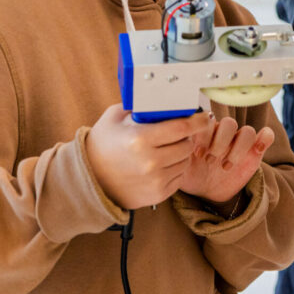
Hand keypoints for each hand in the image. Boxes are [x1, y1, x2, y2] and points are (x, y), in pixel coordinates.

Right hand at [86, 104, 213, 208]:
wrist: (89, 180)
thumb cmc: (102, 145)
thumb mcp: (115, 117)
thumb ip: (139, 106)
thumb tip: (163, 98)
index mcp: (140, 139)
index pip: (181, 127)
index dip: (197, 120)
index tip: (204, 117)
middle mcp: (150, 162)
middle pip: (186, 145)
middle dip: (185, 137)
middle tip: (176, 133)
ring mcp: (155, 181)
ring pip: (185, 161)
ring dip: (181, 153)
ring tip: (166, 149)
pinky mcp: (157, 195)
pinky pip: (179, 177)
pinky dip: (175, 169)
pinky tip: (162, 164)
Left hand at [178, 112, 274, 204]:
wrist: (205, 192)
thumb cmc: (191, 175)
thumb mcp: (179, 164)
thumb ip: (177, 152)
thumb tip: (176, 142)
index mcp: (205, 131)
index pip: (210, 119)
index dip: (205, 134)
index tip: (197, 154)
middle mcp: (223, 134)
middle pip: (229, 123)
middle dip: (220, 143)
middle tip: (210, 161)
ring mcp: (240, 142)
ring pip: (247, 131)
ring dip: (237, 149)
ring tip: (225, 166)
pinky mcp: (254, 152)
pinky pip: (266, 135)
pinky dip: (265, 139)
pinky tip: (256, 150)